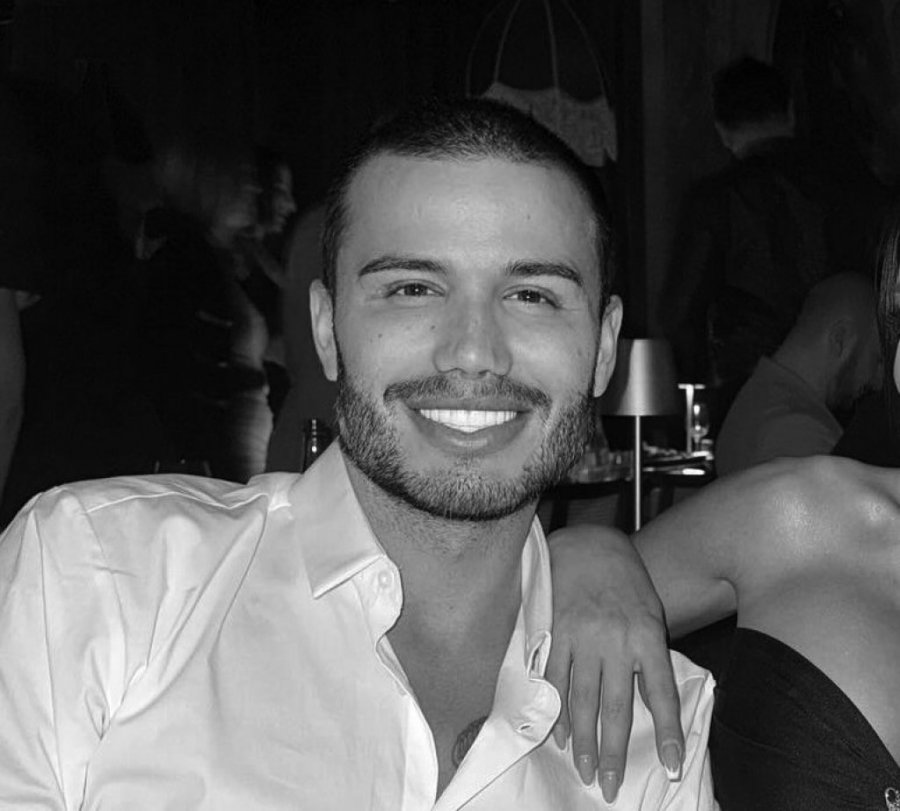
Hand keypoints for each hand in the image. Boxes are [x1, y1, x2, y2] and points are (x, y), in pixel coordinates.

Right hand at [546, 524, 683, 802]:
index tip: (671, 767)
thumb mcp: (651, 615)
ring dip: (583, 740)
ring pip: (582, 699)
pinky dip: (556, 708)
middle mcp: (617, 640)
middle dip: (614, 751)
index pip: (662, 694)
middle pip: (616, 707)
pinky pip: (555, 678)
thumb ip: (649, 659)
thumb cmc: (627, 584)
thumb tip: (650, 708)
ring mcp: (584, 637)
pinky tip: (558, 733)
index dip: (668, 733)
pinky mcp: (557, 631)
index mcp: (648, 636)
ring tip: (585, 770)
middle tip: (611, 786)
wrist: (591, 545)